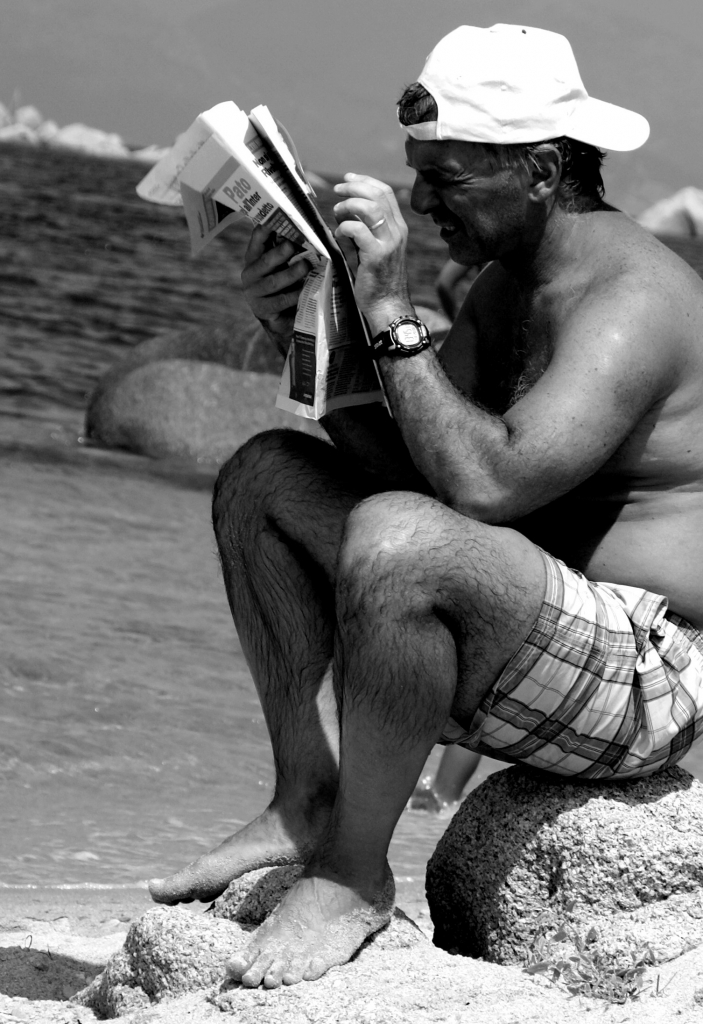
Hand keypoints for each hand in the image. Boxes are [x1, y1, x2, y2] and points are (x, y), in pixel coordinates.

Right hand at [241, 226, 310, 350]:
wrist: (281, 319)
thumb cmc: (285, 285)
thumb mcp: (285, 265)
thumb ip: (290, 250)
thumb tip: (309, 232)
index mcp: (254, 258)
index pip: (258, 239)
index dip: (266, 228)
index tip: (276, 217)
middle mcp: (250, 274)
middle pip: (265, 261)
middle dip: (280, 252)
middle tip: (293, 245)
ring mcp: (253, 293)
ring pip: (273, 282)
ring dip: (291, 274)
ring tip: (306, 267)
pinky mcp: (262, 310)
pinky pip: (280, 301)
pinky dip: (294, 295)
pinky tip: (304, 290)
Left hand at [333, 174, 413, 334]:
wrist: (388, 306)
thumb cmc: (377, 280)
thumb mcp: (374, 248)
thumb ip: (363, 229)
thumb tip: (344, 212)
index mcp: (398, 227)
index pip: (385, 192)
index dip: (365, 181)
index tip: (348, 178)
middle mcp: (397, 231)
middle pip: (378, 194)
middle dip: (354, 186)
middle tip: (337, 189)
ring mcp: (389, 243)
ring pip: (371, 207)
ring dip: (349, 204)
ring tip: (337, 211)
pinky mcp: (376, 255)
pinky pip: (358, 230)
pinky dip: (344, 227)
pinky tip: (338, 235)